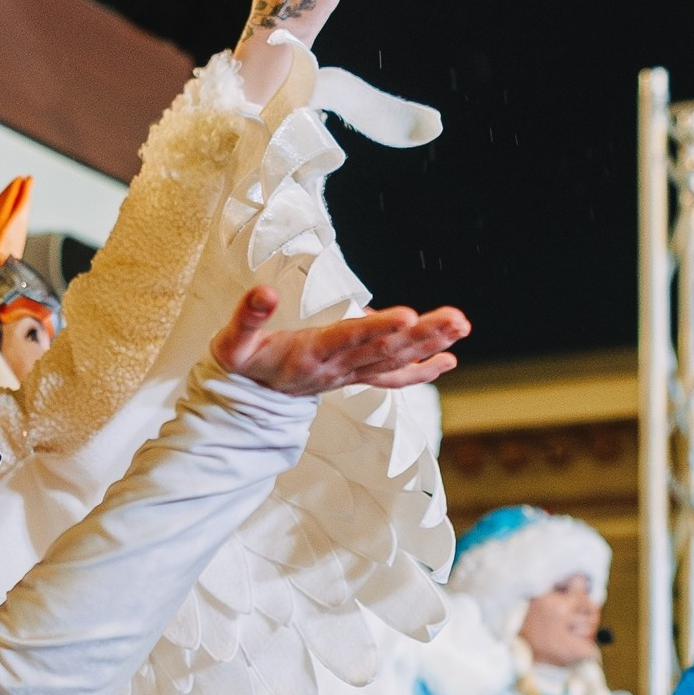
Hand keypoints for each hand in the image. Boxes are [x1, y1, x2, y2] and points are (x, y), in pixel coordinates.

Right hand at [211, 286, 465, 396]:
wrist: (247, 403)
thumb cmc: (243, 365)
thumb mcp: (233, 342)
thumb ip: (247, 317)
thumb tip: (263, 291)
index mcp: (311, 353)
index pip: (349, 336)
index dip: (378, 327)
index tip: (408, 315)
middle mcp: (337, 367)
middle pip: (385, 349)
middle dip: (423, 334)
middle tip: (456, 319)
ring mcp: (349, 375)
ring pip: (395, 361)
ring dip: (431, 345)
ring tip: (461, 327)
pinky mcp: (354, 378)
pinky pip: (393, 378)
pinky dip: (422, 371)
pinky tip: (449, 359)